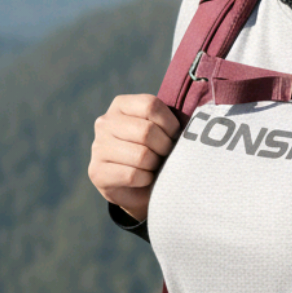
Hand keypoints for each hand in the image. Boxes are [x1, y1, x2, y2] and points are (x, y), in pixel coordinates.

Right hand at [88, 94, 180, 221]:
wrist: (140, 187)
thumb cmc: (156, 151)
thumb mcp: (163, 130)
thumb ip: (172, 120)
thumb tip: (194, 121)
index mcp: (121, 105)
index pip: (150, 105)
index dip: (170, 123)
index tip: (175, 136)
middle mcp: (105, 122)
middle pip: (146, 131)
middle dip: (165, 147)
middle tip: (167, 155)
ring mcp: (98, 147)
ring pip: (141, 155)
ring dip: (156, 165)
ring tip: (156, 166)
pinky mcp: (97, 172)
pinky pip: (133, 175)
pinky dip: (147, 179)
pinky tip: (146, 178)